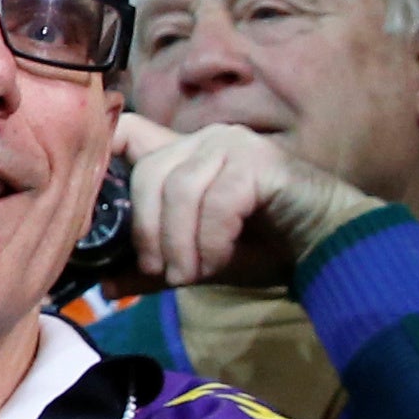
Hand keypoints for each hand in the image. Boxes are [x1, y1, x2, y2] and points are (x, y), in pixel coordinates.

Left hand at [114, 114, 381, 288]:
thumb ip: (152, 267)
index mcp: (179, 153)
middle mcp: (202, 138)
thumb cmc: (262, 249)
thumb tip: (105, 288)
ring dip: (180, 242)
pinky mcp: (259, 161)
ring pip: (179, 190)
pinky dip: (211, 240)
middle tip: (161, 272)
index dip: (97, 158)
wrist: (328, 247)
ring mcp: (232, 144)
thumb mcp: (195, 261)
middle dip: (148, 232)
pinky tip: (219, 262)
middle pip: (146, 173)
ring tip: (191, 274)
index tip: (90, 208)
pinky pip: (216, 201)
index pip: (122, 131)